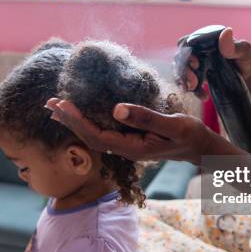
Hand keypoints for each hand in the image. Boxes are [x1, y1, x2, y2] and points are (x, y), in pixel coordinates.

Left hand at [45, 99, 215, 163]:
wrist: (201, 149)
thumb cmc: (190, 136)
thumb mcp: (171, 125)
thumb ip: (144, 118)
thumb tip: (115, 109)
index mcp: (132, 147)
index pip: (96, 135)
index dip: (77, 120)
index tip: (63, 104)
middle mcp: (125, 149)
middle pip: (89, 137)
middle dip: (69, 120)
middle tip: (50, 102)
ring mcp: (126, 145)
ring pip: (93, 135)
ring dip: (75, 121)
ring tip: (56, 107)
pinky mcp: (129, 140)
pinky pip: (102, 132)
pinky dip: (87, 121)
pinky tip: (80, 113)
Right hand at [174, 28, 250, 95]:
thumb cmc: (249, 61)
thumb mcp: (245, 52)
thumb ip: (233, 45)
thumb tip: (226, 32)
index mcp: (206, 40)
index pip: (187, 42)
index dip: (186, 52)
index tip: (195, 63)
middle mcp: (198, 51)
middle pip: (180, 59)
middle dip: (183, 71)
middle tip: (192, 82)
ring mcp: (197, 66)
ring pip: (181, 72)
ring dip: (184, 81)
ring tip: (194, 89)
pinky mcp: (199, 79)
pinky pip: (189, 85)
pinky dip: (193, 91)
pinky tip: (204, 97)